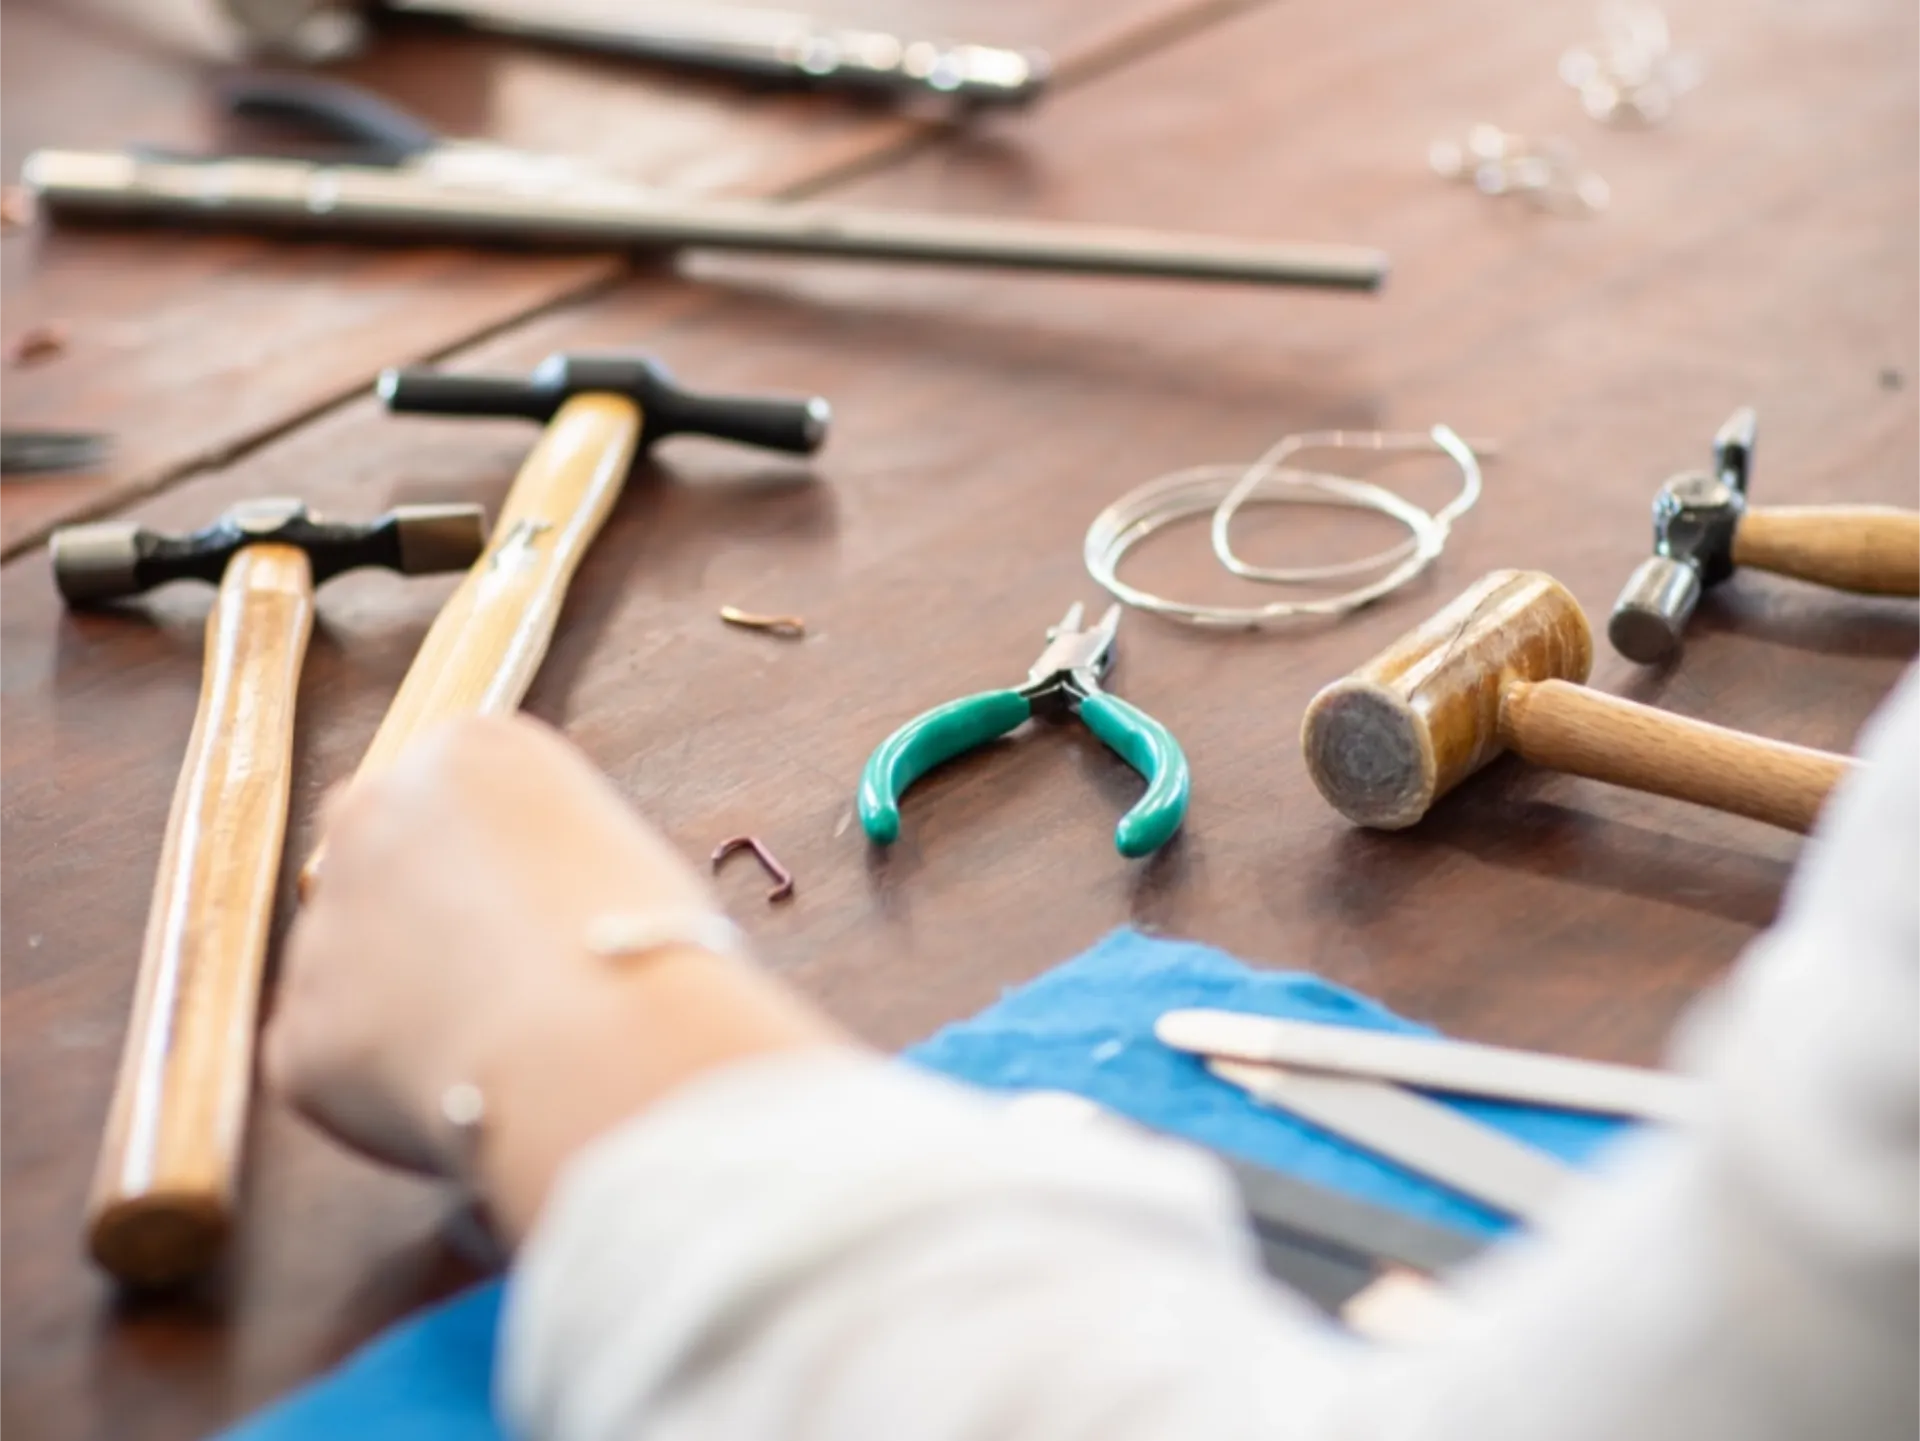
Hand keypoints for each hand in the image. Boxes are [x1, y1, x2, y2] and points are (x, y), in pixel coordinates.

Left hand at [265, 715, 839, 1236]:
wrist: (609, 1044)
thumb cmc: (647, 945)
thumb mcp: (612, 851)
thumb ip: (534, 857)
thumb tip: (513, 915)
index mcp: (462, 756)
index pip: (450, 794)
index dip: (496, 862)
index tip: (536, 907)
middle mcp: (371, 817)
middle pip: (373, 855)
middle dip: (415, 910)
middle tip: (496, 975)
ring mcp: (324, 925)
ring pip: (353, 968)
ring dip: (407, 1003)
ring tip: (503, 1046)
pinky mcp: (301, 1030)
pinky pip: (340, 1059)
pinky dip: (388, 1084)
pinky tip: (469, 1089)